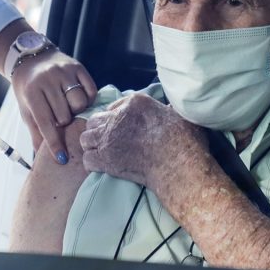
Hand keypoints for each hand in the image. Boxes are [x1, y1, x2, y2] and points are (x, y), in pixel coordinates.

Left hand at [11, 49, 95, 164]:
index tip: (62, 159)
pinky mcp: (78, 66)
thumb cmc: (28, 89)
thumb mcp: (26, 109)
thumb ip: (35, 132)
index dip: (54, 143)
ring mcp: (64, 71)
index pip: (45, 122)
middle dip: (65, 123)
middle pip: (65, 114)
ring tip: (70, 110)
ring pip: (80, 102)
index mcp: (32, 92)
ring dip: (77, 111)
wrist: (32, 58)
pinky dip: (88, 99)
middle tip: (61, 120)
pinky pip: (90, 90)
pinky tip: (80, 100)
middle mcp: (48, 79)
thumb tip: (41, 159)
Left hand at [80, 93, 207, 189]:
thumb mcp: (177, 114)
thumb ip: (165, 109)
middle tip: (109, 140)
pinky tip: (102, 166)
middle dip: (99, 129)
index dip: (114, 118)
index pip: (113, 107)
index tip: (121, 127)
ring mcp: (108, 138)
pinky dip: (92, 163)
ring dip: (92, 144)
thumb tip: (166, 108)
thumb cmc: (184, 140)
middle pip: (94, 120)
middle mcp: (117, 117)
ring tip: (102, 152)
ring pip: (86, 138)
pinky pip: (87, 159)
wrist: (178, 165)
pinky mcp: (105, 159)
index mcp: (135, 103)